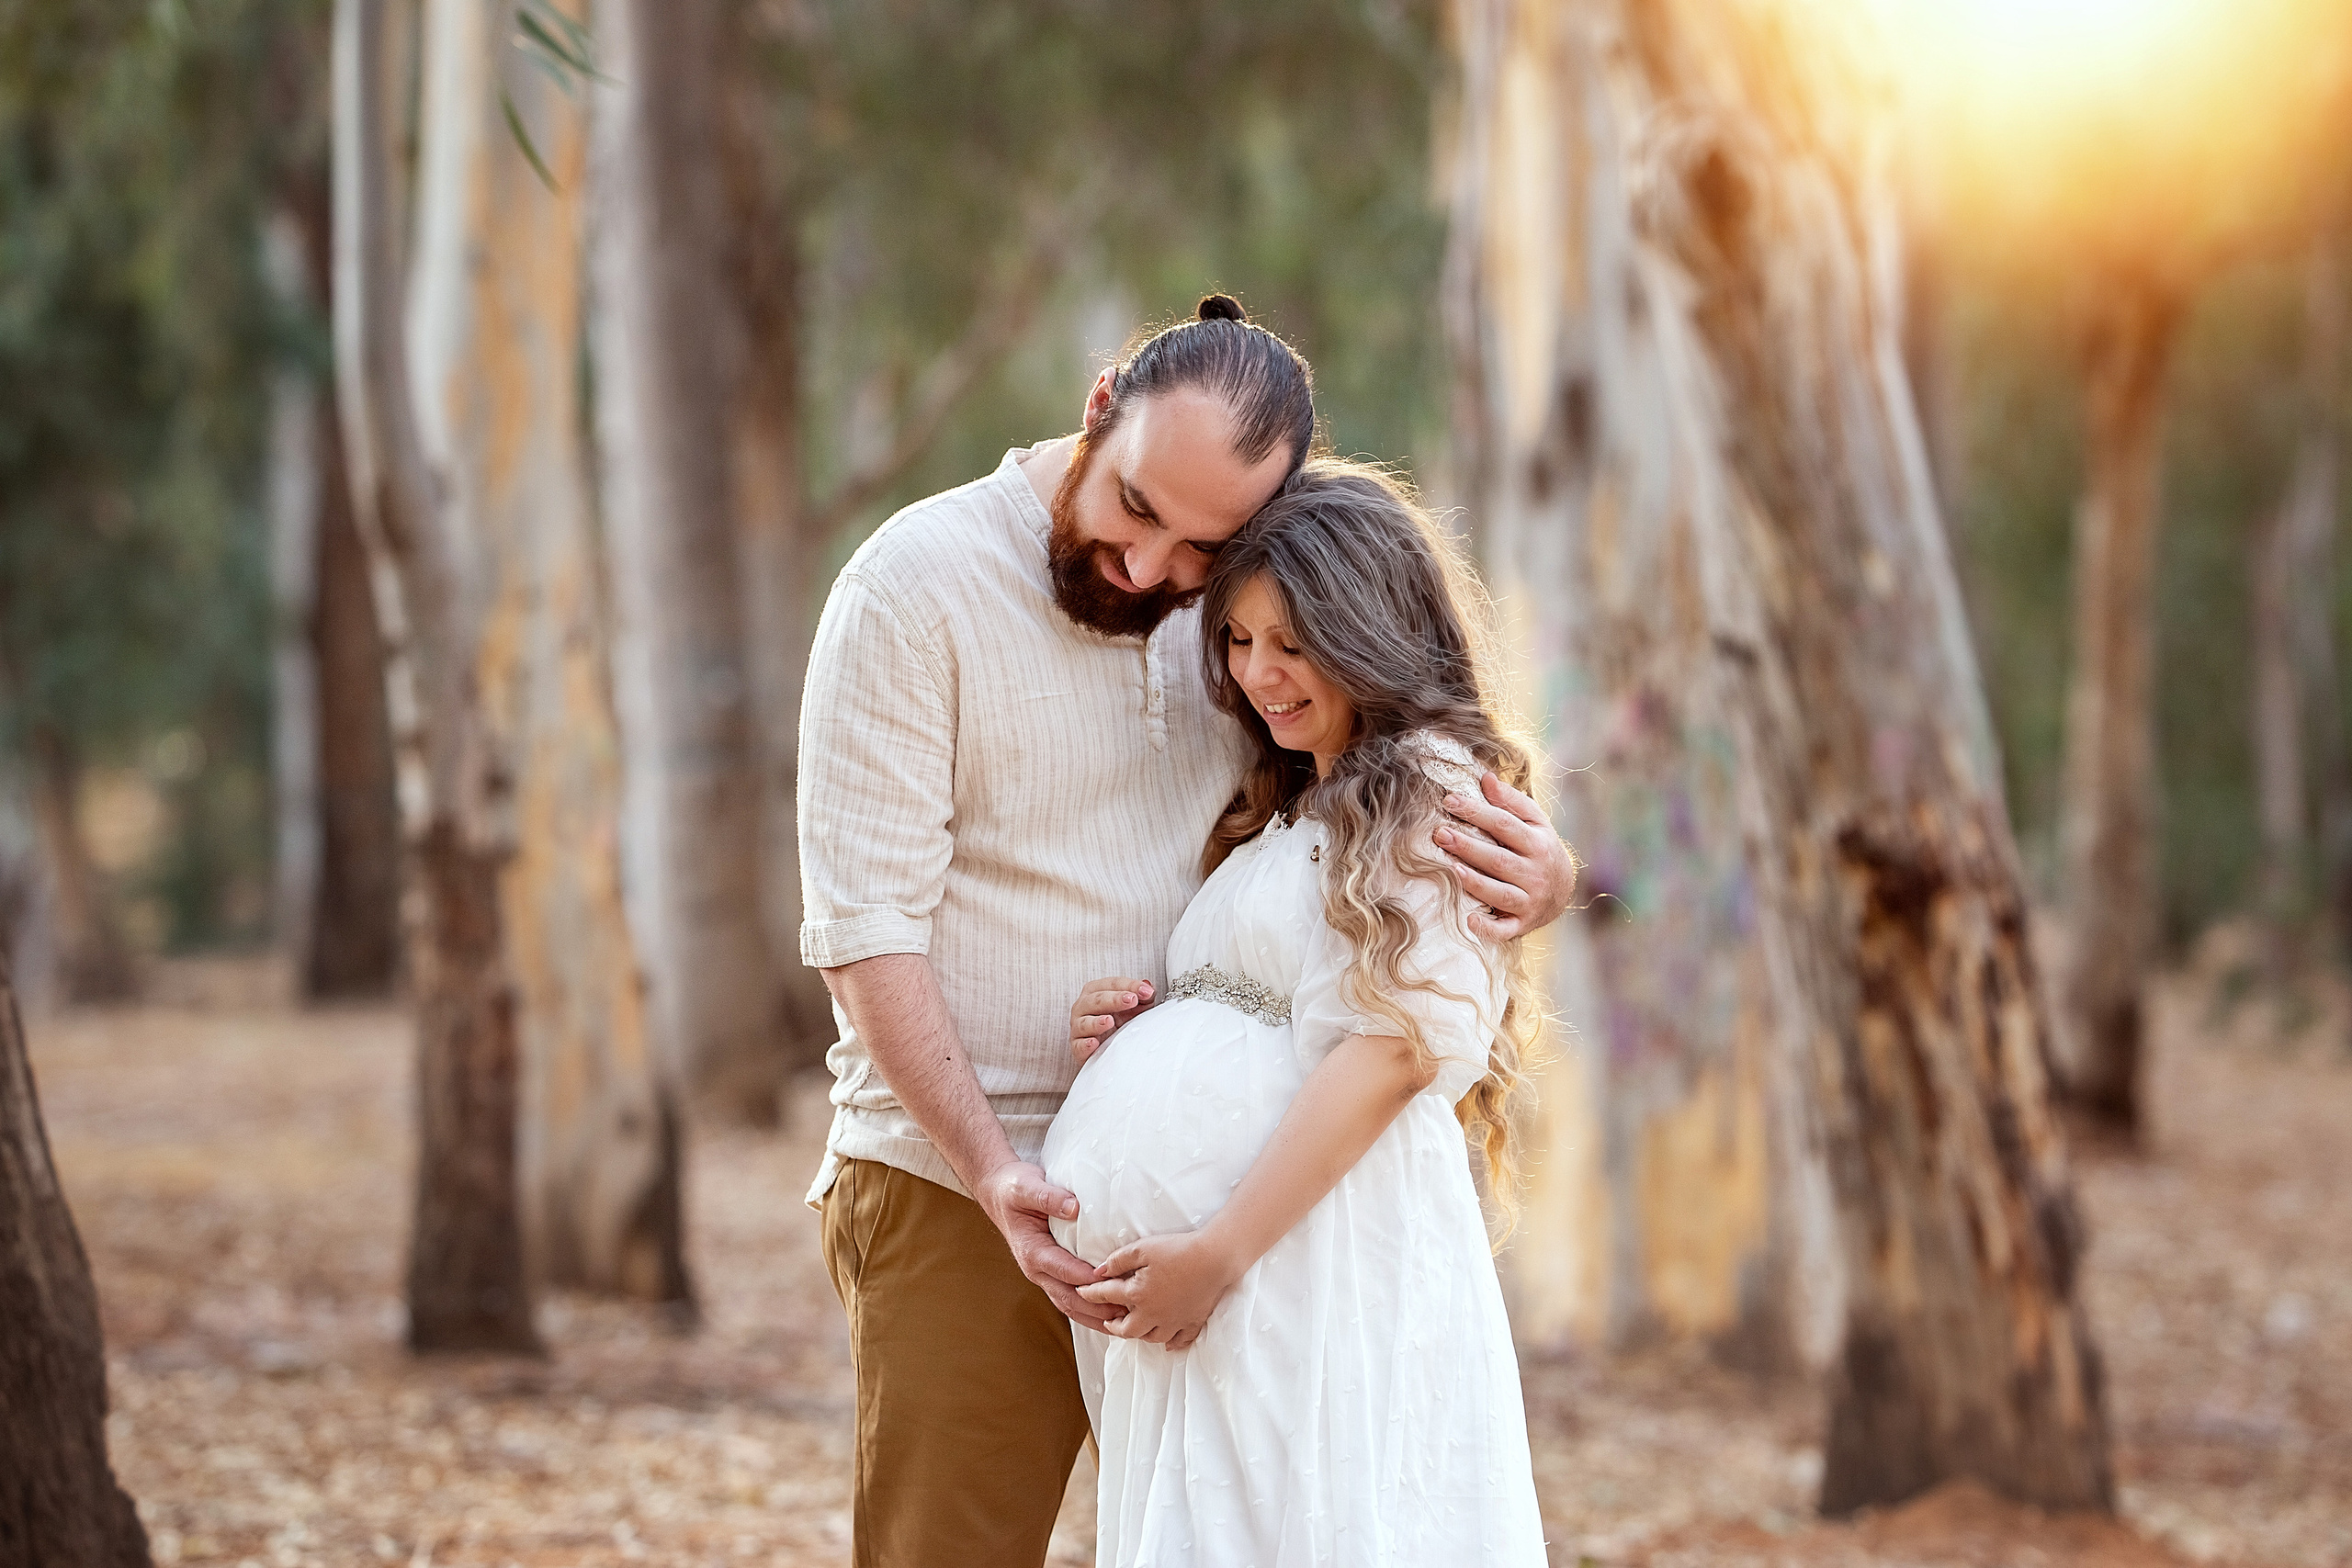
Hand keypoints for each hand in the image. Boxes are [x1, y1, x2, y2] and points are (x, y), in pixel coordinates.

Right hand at [975, 1160, 1119, 1330]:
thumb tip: (1074, 1208)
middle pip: (1069, 1298)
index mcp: (1032, 1250)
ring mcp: (1044, 1275)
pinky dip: (1089, 1311)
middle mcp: (1037, 1269)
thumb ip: (1049, 1197)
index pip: (1064, 1270)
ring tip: (1124, 1323)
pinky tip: (1110, 1315)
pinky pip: (1070, 1298)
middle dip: (1097, 1308)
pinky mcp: (1051, 1274)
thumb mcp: (1027, 1186)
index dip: (1088, 1279)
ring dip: (1095, 1317)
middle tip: (1126, 1313)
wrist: (999, 1193)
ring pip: (1070, 1305)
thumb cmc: (1014, 1189)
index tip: (1112, 1282)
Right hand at [1070, 976, 1153, 1067]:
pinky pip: (1079, 1046)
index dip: (1130, 985)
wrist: (1107, 1049)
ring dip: (1097, 1022)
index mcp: (1096, 992)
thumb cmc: (1117, 1023)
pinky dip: (1085, 1045)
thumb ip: (1142, 997)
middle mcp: (1084, 1007)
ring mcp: (1079, 1027)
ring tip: (1110, 1021)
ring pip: (1085, 1023)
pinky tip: (1094, 1043)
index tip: (1146, 991)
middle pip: (1097, 1000)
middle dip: (1114, 999)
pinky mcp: (1078, 1047)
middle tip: (1131, 1000)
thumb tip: (1149, 988)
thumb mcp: (1133, 1008)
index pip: (1112, 984)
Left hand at [1076, 1231, 1239, 1347]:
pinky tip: (1167, 1343)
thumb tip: (1098, 1272)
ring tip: (1134, 1327)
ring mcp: (1173, 1321)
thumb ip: (1117, 1261)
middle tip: (1108, 1320)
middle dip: (1113, 1326)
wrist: (1215, 1259)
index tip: (1082, 1292)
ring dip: (1139, 1334)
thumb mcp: (1142, 1248)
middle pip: (1127, 1329)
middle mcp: (1152, 1314)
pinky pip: (1179, 1341)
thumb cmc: (1178, 1250)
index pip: (1107, 1296)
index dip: (1091, 1293)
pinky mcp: (1192, 1322)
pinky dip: (1170, 1343)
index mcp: (1137, 1294)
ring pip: (1151, 1338)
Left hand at [1435, 770, 1577, 940]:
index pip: (1505, 825)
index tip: (1449, 801)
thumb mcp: (1535, 822)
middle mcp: (1535, 873)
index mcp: (1538, 843)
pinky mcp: (1522, 924)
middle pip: (1499, 859)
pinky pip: (1504, 930)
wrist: (1563, 890)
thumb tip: (1486, 777)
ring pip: (1500, 893)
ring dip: (1475, 882)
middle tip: (1440, 834)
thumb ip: (1511, 800)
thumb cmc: (1539, 848)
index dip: (1477, 812)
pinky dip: (1487, 928)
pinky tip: (1468, 920)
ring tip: (1449, 868)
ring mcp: (1529, 901)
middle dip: (1468, 847)